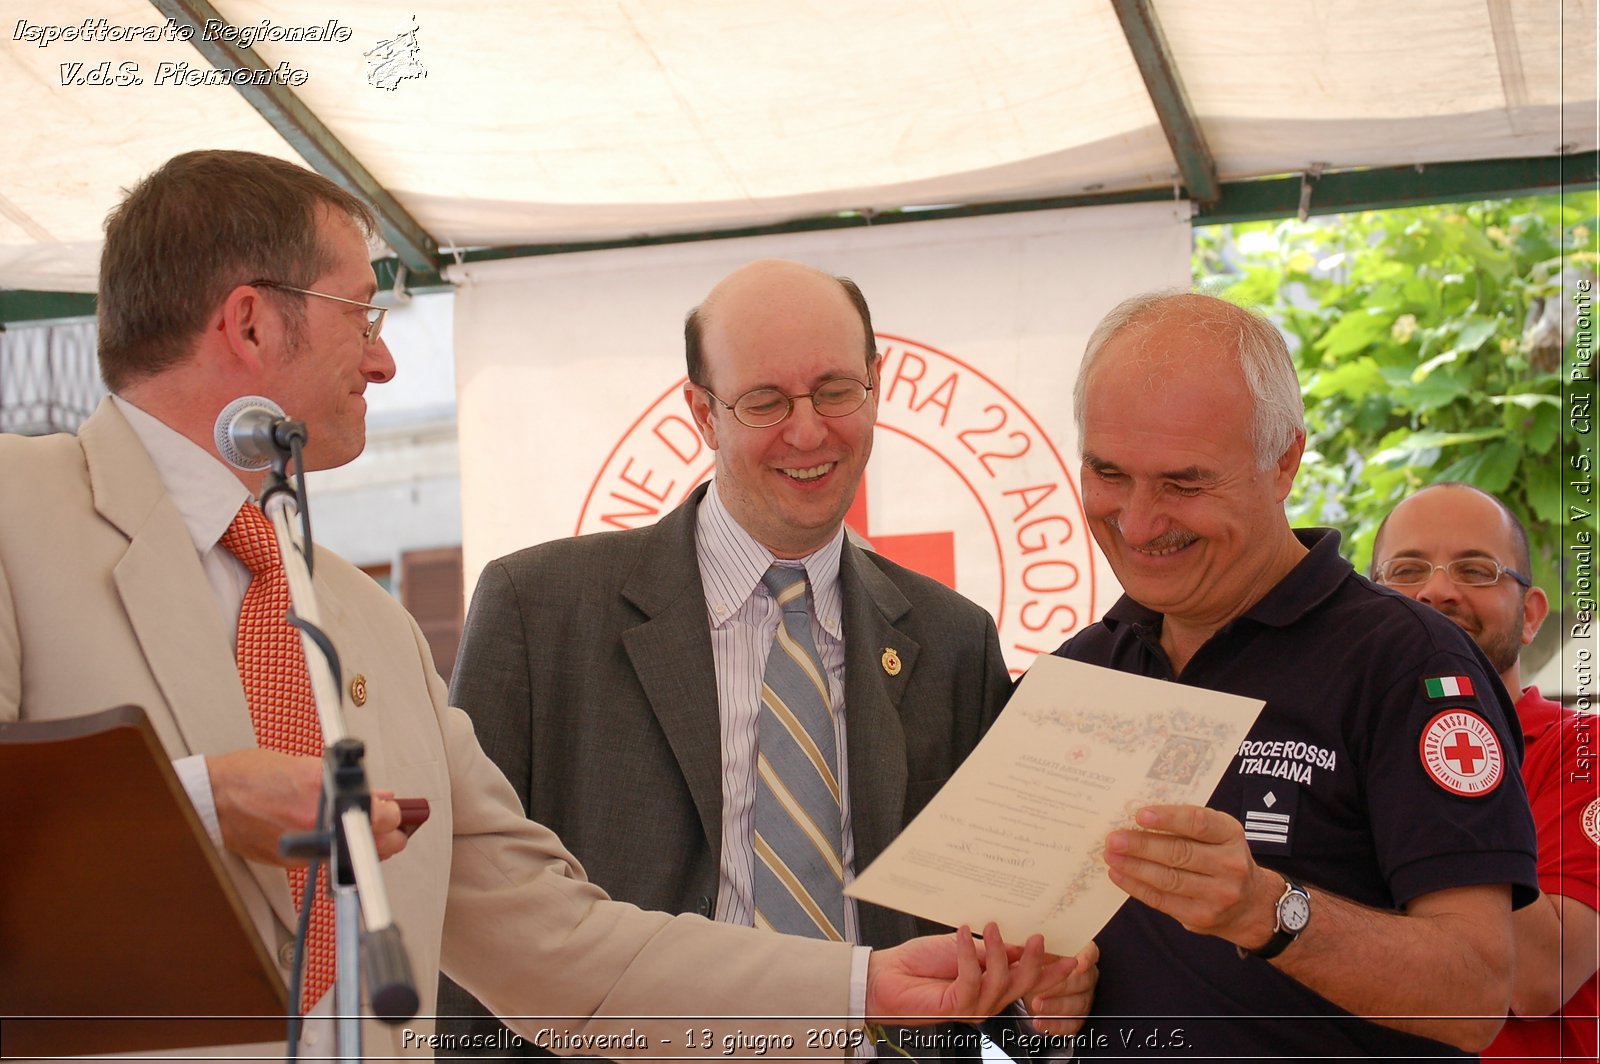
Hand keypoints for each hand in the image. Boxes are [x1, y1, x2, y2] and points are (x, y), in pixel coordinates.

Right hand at [207, 748, 407, 865]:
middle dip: (392, 834)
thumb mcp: (308, 766)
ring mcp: (309, 847)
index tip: (398, 810)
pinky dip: (343, 852)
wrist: (215, 800)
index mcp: (324, 793)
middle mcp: (318, 824)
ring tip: (368, 832)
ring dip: (372, 847)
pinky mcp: (296, 863)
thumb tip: (378, 794)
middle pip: (382, 843)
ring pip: (361, 858)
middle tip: (391, 823)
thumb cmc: (251, 777)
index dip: (395, 813)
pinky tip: (340, 839)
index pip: (382, 814)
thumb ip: (347, 783)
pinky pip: (334, 862)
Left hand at [865, 923, 1076, 1025]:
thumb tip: (1022, 940)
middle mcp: (987, 999)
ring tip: (988, 925)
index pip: (1030, 979)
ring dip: (996, 950)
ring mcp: (973, 1007)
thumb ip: (994, 950)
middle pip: (1024, 985)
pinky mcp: (956, 1007)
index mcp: (993, 984)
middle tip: (1037, 936)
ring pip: (1001, 982)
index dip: (1053, 970)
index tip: (1074, 956)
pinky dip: (968, 954)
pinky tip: (962, 933)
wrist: (886, 975)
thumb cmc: (922, 962)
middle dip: (1034, 961)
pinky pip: (971, 980)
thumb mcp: (966, 948)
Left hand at [1022, 940, 1098, 1036]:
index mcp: (1078, 955)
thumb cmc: (1036, 967)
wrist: (1034, 990)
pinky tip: (1039, 1022)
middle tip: (1042, 987)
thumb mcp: (1032, 956)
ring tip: (1036, 1005)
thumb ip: (1032, 950)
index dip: (1087, 958)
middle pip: (1082, 981)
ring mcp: (1083, 999)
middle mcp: (1086, 977)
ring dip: (1056, 1006)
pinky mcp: (1077, 1019)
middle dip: (1062, 985)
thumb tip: (1024, 946)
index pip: (1091, 952)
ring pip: (1077, 1004)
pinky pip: (1070, 1024)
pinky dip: (1053, 1024)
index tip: (1079, 963)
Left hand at [1103, 803, 1278, 947]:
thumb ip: (1186, 827)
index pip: (1199, 823)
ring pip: (1168, 879)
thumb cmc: (1222, 859)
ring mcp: (1218, 894)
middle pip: (1179, 853)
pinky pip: (1163, 900)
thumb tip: (1135, 820)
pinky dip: (1136, 887)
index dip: (1168, 818)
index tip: (1139, 815)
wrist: (1251, 904)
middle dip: (1141, 845)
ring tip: (1111, 856)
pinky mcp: (1202, 916)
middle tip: (1114, 839)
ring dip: (1134, 867)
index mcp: (1231, 835)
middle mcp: (1230, 864)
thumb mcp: (1217, 835)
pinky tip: (1119, 875)